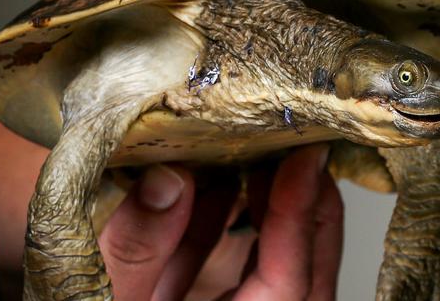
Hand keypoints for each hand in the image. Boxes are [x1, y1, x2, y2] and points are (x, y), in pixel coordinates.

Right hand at [98, 144, 343, 300]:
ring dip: (273, 218)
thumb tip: (170, 178)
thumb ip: (132, 249)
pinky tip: (217, 187)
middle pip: (299, 282)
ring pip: (270, 275)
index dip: (300, 219)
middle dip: (306, 214)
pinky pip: (229, 277)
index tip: (308, 160)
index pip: (286, 288)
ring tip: (265, 161)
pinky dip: (227, 232)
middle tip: (302, 153)